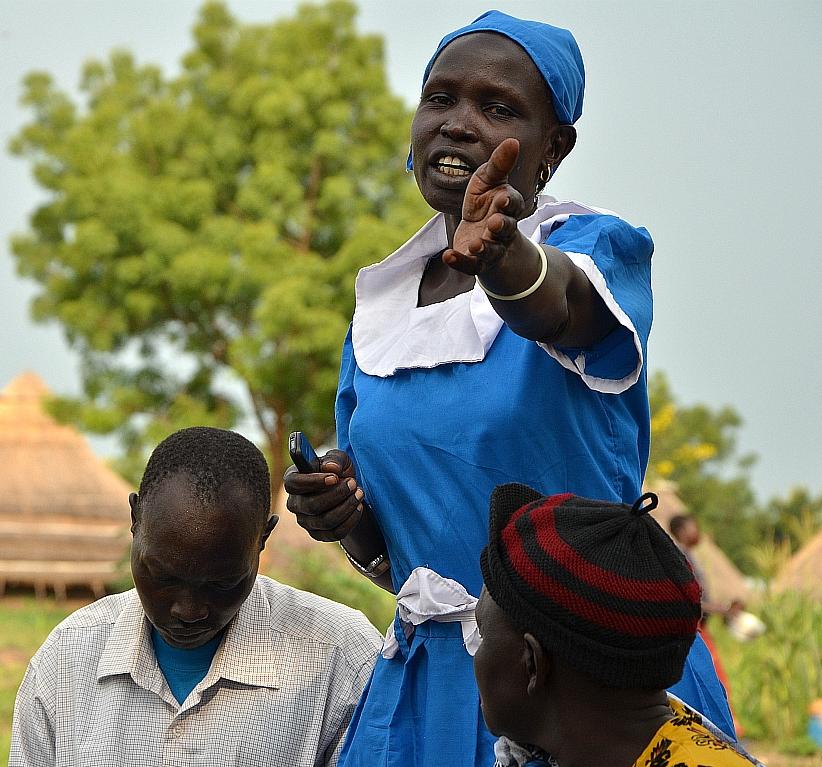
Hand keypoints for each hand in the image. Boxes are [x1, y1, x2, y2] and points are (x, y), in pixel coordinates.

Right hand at [284, 449, 364, 541]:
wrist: (348, 490)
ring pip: (325, 521)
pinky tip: (358, 506)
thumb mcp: (339, 459)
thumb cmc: (338, 472)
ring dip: (347, 506)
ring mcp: (305, 521)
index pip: (293, 484)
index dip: (312, 481)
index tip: (334, 478)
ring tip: (359, 493)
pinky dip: (351, 520)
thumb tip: (331, 467)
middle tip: (353, 483)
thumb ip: (334, 459)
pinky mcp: (318, 534)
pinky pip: (335, 533)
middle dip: (337, 494)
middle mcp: (295, 503)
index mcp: (293, 480)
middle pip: (311, 505)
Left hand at [443, 138, 526, 275]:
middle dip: (501, 226)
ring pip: (491, 250)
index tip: (504, 196)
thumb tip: (513, 140)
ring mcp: (490, 247)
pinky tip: (448, 256)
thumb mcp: (489, 181)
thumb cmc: (487, 203)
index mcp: (507, 207)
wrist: (483, 234)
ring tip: (475, 244)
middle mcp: (502, 229)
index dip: (509, 202)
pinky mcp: (476, 262)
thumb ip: (499, 165)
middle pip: (505, 229)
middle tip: (494, 223)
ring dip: (484, 248)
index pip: (513, 204)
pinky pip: (471, 265)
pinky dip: (460, 262)